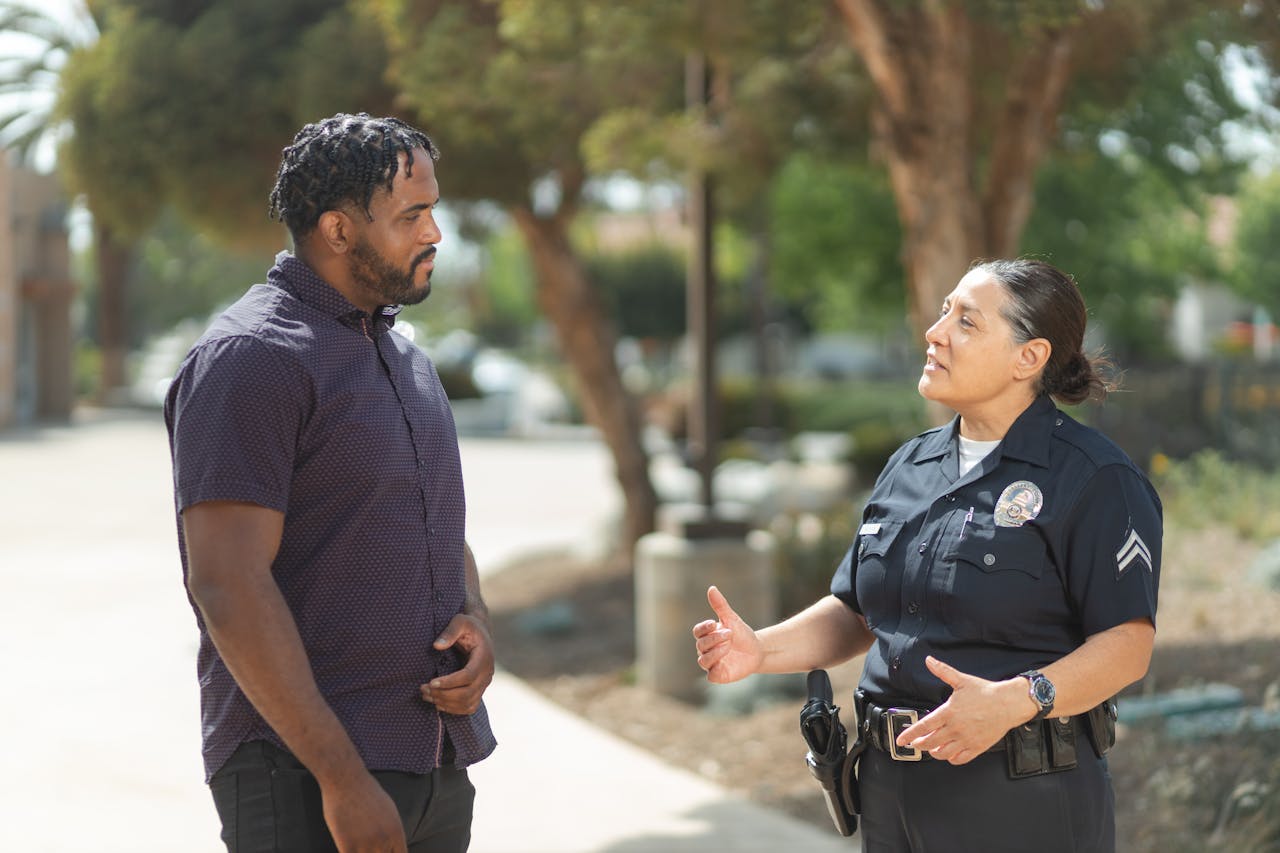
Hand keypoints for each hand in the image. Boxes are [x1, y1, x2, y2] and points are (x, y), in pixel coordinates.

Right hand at [321, 772, 406, 852]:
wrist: (346, 780)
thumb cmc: (366, 792)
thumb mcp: (389, 810)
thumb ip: (392, 831)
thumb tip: (394, 847)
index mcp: (396, 832)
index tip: (382, 850)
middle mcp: (384, 841)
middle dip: (375, 852)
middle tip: (367, 841)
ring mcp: (365, 844)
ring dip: (361, 852)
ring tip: (357, 841)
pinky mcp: (347, 846)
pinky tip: (346, 847)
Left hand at [420, 613, 494, 714]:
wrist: (481, 634)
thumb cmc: (469, 627)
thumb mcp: (461, 621)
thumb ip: (450, 632)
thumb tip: (436, 646)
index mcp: (484, 657)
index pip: (469, 676)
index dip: (450, 682)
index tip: (431, 682)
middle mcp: (487, 674)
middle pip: (467, 694)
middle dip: (443, 694)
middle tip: (423, 689)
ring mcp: (484, 684)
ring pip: (467, 704)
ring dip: (445, 703)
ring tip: (426, 695)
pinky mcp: (479, 691)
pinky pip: (469, 707)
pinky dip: (453, 709)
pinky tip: (437, 702)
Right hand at [691, 585, 764, 683]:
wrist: (757, 650)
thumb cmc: (742, 634)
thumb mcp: (732, 619)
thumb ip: (720, 606)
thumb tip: (712, 588)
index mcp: (706, 636)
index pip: (697, 632)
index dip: (704, 628)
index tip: (714, 623)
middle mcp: (705, 650)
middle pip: (701, 645)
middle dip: (714, 639)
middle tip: (729, 634)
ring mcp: (711, 663)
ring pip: (703, 660)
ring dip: (715, 653)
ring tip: (728, 646)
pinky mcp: (718, 675)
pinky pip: (711, 676)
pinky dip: (715, 670)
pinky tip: (724, 661)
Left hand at [895, 655, 1029, 764]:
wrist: (1008, 703)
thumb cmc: (986, 692)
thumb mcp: (961, 680)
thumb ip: (942, 671)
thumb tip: (929, 661)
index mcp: (949, 712)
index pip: (924, 727)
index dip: (910, 734)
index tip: (901, 740)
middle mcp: (955, 728)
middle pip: (930, 742)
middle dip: (920, 744)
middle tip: (916, 744)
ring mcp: (966, 739)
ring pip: (944, 753)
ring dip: (934, 752)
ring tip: (932, 749)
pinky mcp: (977, 747)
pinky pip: (961, 759)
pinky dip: (952, 759)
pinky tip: (949, 754)